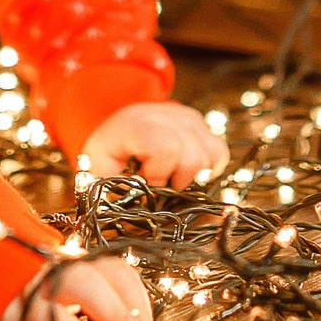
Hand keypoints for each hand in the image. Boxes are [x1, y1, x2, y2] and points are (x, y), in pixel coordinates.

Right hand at [0, 255, 152, 320]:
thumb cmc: (13, 305)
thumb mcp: (51, 301)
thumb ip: (84, 308)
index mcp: (71, 265)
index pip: (117, 269)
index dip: (138, 299)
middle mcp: (57, 269)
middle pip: (104, 273)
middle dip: (132, 308)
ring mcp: (36, 287)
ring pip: (82, 284)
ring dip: (114, 317)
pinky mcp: (16, 313)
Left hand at [82, 101, 226, 188]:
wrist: (118, 125)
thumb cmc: (110, 151)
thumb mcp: (101, 168)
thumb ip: (118, 189)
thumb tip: (145, 205)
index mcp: (137, 124)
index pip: (165, 147)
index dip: (159, 173)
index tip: (146, 180)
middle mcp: (167, 114)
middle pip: (193, 156)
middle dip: (178, 179)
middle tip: (160, 179)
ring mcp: (187, 117)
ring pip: (212, 153)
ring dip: (193, 173)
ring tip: (172, 173)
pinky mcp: (200, 123)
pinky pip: (219, 151)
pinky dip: (207, 166)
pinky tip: (187, 168)